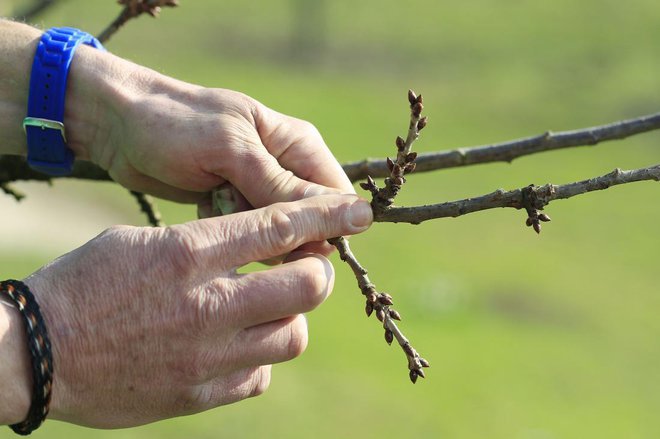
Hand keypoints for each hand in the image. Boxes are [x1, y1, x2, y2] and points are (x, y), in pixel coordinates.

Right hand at [15, 194, 371, 427]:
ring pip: (293, 335)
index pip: (279, 227)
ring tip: (264, 308)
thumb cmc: (83, 285)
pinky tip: (234, 346)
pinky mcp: (199, 394)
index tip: (357, 212)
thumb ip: (204, 244)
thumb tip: (254, 247)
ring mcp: (207, 355)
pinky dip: (258, 358)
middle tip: (304, 269)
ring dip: (290, 318)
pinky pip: (259, 376)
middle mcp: (208, 304)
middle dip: (317, 273)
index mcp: (190, 254)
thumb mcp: (142, 242)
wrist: (35, 354)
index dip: (326, 216)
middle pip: (306, 286)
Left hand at [67, 47, 353, 207]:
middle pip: (307, 219)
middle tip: (237, 214)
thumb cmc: (174, 126)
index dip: (327, 227)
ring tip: (216, 200)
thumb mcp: (232, 153)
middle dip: (279, 230)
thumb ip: (284, 187)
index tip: (293, 244)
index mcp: (297, 144)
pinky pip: (246, 231)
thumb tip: (346, 215)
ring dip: (247, 228)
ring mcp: (257, 186)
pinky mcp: (232, 202)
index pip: (336, 196)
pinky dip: (227, 228)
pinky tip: (205, 204)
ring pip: (274, 230)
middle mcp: (284, 166)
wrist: (117, 126)